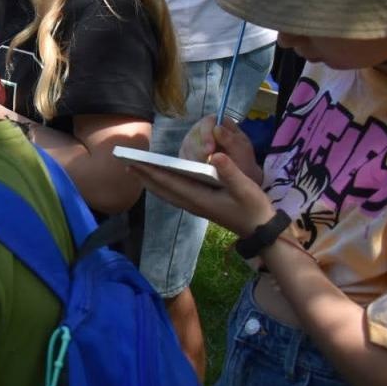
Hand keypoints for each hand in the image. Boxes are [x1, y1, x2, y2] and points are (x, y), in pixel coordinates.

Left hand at [130, 151, 274, 237]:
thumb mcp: (246, 188)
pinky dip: (162, 186)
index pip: (169, 182)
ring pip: (166, 193)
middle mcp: (192, 203)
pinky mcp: (200, 206)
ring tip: (135, 170)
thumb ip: (231, 172)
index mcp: (199, 198)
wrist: (261, 230)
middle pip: (162, 189)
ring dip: (150, 181)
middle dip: (143, 176)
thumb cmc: (254, 208)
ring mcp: (195, 206)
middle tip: (124, 163)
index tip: (134, 162)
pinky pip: (174, 195)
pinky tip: (159, 181)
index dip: (151, 171)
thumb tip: (215, 155)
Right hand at [181, 116, 262, 184]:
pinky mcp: (186, 153)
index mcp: (220, 123)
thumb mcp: (242, 150)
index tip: (209, 151)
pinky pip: (183, 157)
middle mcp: (203, 129)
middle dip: (199, 151)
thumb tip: (217, 128)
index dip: (207, 134)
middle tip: (206, 164)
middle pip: (193, 134)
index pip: (208, 121)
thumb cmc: (243, 161)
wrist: (240, 177)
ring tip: (205, 170)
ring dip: (195, 160)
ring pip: (186, 147)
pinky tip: (198, 172)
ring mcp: (193, 141)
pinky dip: (190, 165)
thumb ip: (231, 140)